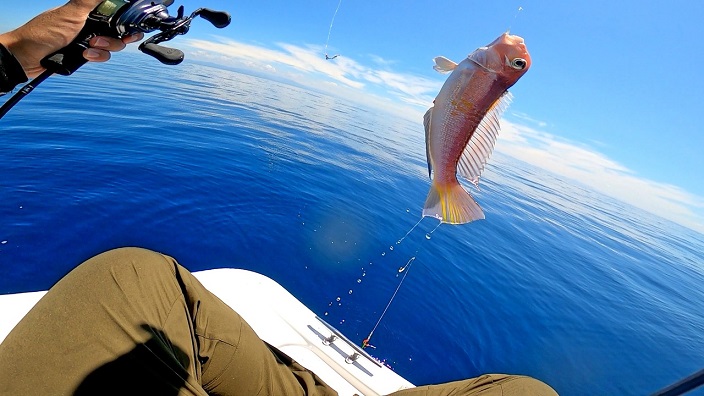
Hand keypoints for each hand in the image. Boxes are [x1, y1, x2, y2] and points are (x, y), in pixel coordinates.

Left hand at [0, 0, 143, 77]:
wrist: (28, 57)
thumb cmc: (44, 32)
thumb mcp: (72, 12)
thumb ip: (90, 0)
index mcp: (88, 11)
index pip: (114, 12)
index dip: (125, 19)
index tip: (130, 25)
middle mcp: (90, 24)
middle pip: (118, 29)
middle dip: (119, 36)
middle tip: (119, 38)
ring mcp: (89, 39)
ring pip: (113, 45)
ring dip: (105, 47)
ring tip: (90, 45)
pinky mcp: (86, 54)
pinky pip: (102, 56)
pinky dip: (97, 56)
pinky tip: (86, 55)